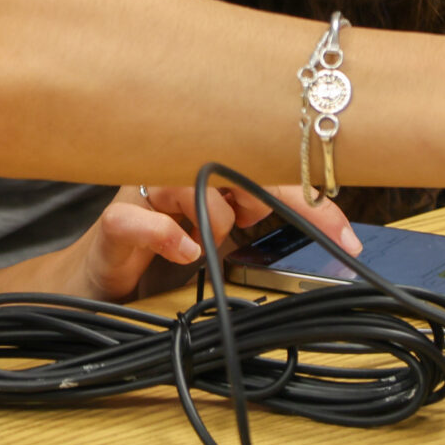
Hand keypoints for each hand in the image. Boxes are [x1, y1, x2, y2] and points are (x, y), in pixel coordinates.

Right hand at [59, 179, 361, 301]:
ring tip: (204, 246)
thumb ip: (254, 222)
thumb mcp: (219, 237)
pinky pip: (147, 219)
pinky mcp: (116, 222)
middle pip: (237, 165)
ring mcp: (144, 193)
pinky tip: (183, 253)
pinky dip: (170, 236)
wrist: (96, 280)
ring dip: (215, 222)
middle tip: (255, 223)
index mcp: (205, 170)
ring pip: (196, 186)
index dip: (312, 202)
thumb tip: (317, 231)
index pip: (268, 171)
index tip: (347, 240)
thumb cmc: (160, 252)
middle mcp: (176, 170)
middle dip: (263, 197)